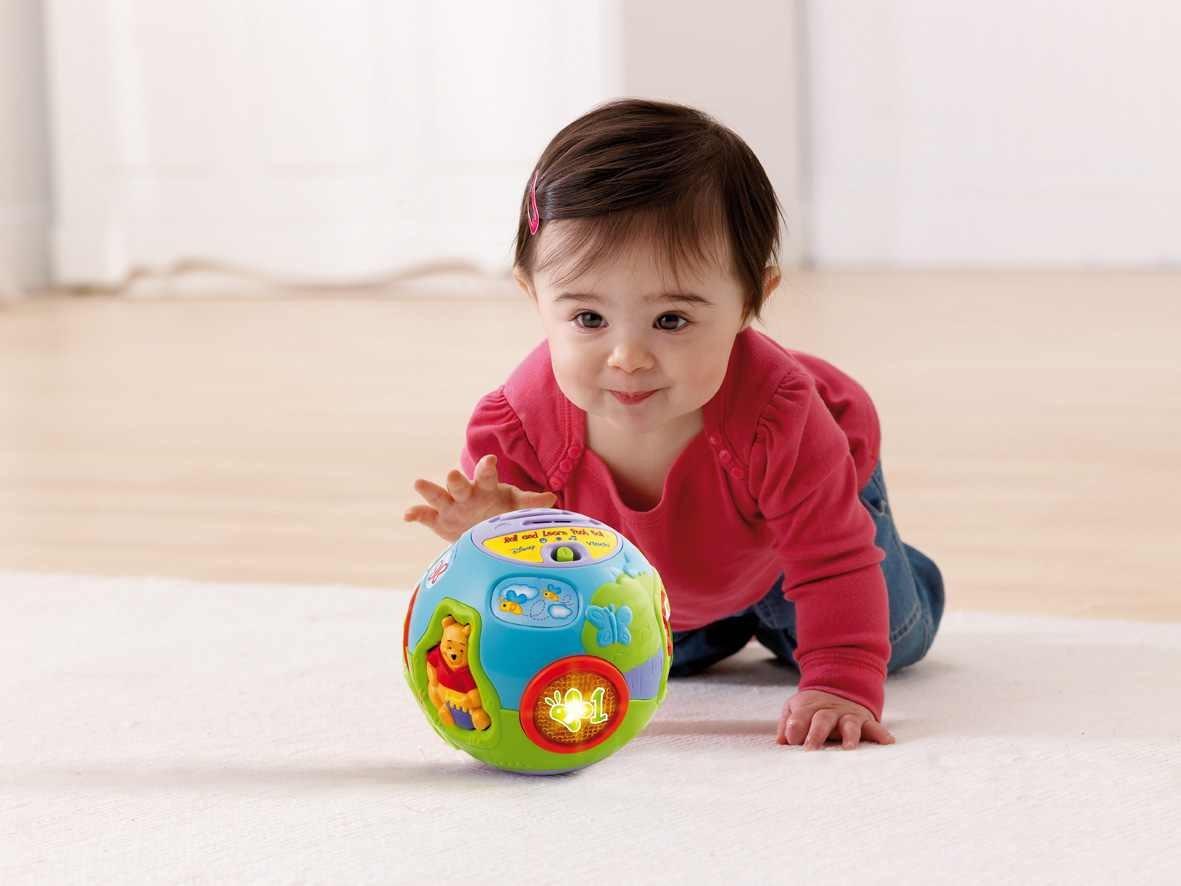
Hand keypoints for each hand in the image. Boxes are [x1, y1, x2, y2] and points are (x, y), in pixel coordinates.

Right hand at [403, 454, 557, 541]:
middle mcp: (465, 494)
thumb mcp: (517, 506)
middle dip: (456, 479)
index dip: (487, 468)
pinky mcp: (438, 520)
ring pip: (438, 495)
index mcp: (486, 487)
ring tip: (418, 482)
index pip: (486, 474)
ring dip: (428, 490)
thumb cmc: (503, 511)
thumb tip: (551, 499)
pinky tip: (407, 515)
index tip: (490, 460)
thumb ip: (531, 503)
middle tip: (453, 473)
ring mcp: (450, 506)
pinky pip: (425, 516)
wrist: (484, 527)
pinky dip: (415, 514)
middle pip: (459, 483)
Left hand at [777, 689, 895, 750]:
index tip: (791, 740)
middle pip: (822, 719)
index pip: (799, 716)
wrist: (838, 687)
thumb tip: (782, 742)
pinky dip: (881, 734)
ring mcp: (848, 715)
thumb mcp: (795, 709)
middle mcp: (829, 711)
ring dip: (849, 736)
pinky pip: (875, 726)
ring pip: (849, 724)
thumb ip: (787, 724)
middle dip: (817, 734)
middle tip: (811, 749)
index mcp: (809, 707)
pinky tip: (887, 743)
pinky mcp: (865, 720)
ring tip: (849, 749)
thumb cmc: (812, 708)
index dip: (795, 727)